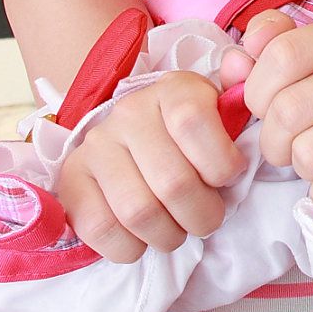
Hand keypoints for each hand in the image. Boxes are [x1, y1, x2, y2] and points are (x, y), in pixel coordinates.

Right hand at [56, 71, 246, 262]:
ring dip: (168, 235)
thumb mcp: (218, 112)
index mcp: (171, 91)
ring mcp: (96, 147)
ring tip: (176, 229)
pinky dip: (131, 247)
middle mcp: (128, 113)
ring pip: (139, 212)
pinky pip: (102, 229)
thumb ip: (236, 97)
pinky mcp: (72, 181)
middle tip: (206, 218)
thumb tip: (240, 64)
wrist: (131, 143)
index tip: (227, 178)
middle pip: (173, 182)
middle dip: (202, 215)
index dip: (221, 164)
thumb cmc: (188, 137)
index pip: (194, 123)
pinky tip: (143, 237)